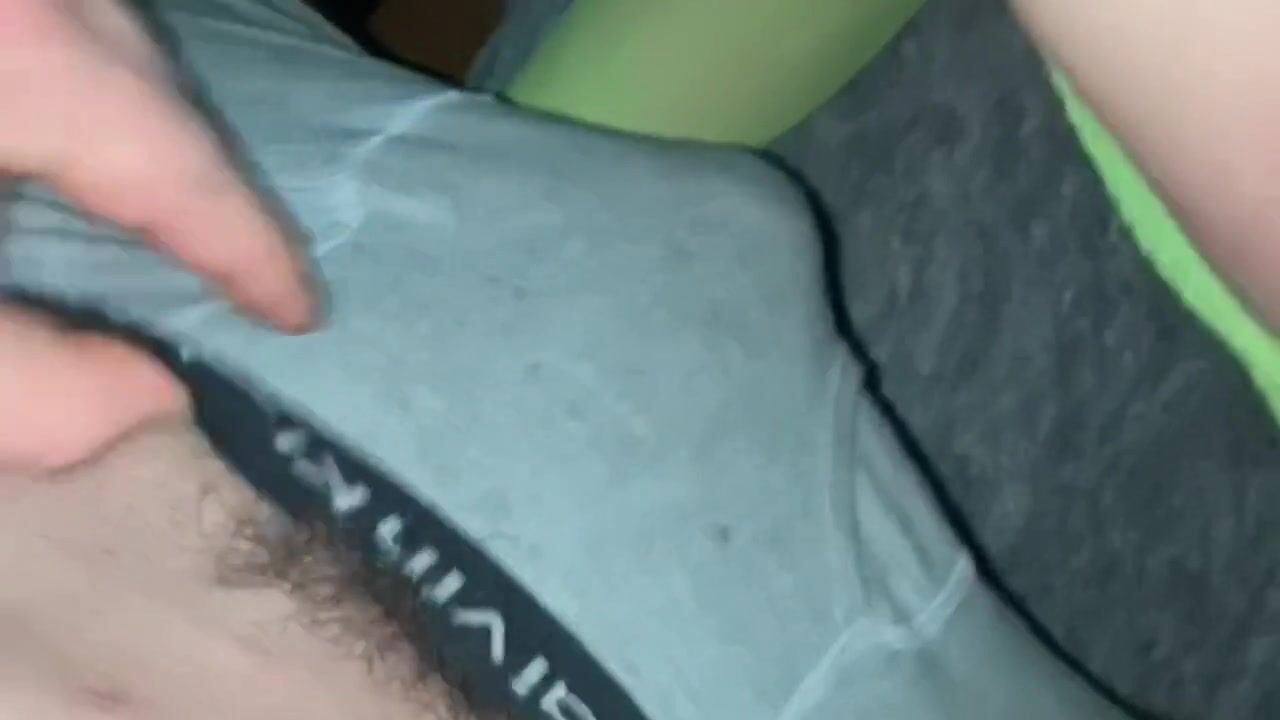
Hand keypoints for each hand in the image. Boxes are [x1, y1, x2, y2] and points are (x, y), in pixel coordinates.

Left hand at [0, 0, 315, 469]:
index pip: (174, 162)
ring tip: (156, 208)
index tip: (298, 314)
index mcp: (15, 53)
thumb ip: (18, 383)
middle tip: (231, 270)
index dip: (246, 246)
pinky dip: (85, 82)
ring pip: (108, 34)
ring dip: (139, 119)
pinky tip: (60, 139)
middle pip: (154, 80)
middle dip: (198, 175)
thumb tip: (152, 399)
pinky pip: (63, 22)